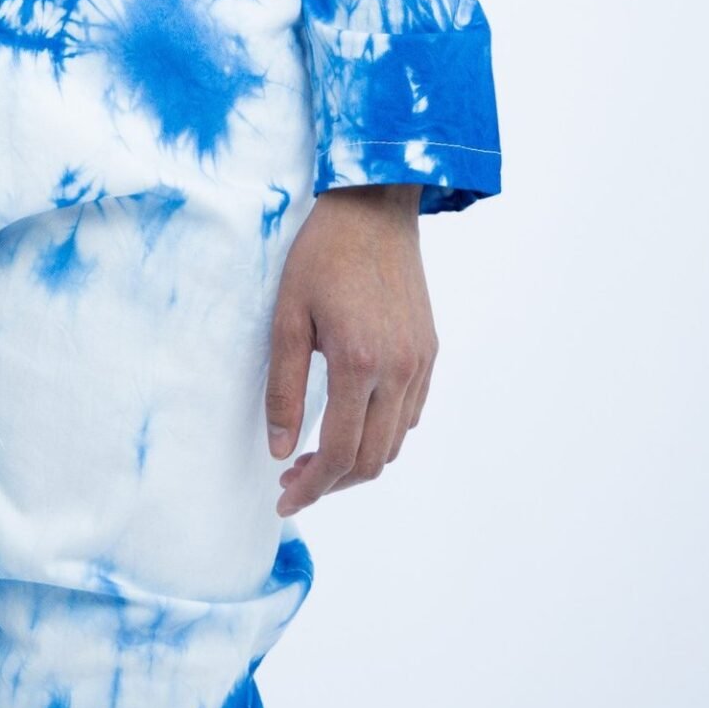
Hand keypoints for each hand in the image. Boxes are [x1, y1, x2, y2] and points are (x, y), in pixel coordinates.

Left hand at [265, 183, 436, 517]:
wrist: (374, 209)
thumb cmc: (322, 255)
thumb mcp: (287, 315)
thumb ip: (282, 386)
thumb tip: (279, 448)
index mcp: (359, 362)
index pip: (339, 453)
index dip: (311, 486)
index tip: (285, 498)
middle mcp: (399, 371)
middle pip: (372, 460)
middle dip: (332, 484)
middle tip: (294, 482)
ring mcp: (420, 363)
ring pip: (394, 442)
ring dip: (357, 461)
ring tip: (317, 456)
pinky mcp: (429, 352)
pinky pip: (410, 414)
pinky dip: (381, 433)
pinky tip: (351, 421)